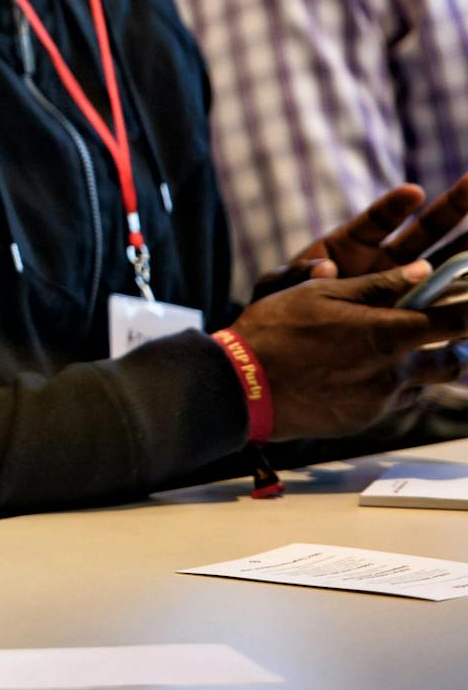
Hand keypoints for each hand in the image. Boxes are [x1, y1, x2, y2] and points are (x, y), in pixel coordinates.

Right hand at [230, 263, 467, 439]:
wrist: (242, 387)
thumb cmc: (276, 331)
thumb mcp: (319, 294)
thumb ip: (376, 285)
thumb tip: (422, 270)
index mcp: (387, 333)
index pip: (454, 322)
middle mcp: (393, 371)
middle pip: (452, 362)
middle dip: (456, 347)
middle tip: (444, 333)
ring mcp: (381, 400)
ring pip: (422, 384)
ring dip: (420, 368)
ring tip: (394, 354)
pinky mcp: (365, 419)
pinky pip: (393, 402)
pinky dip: (388, 387)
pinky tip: (356, 375)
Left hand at [255, 178, 467, 296]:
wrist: (286, 347)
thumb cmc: (276, 308)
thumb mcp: (274, 287)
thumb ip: (292, 275)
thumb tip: (325, 269)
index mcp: (349, 245)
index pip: (378, 220)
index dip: (396, 206)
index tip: (414, 192)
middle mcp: (382, 263)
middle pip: (424, 234)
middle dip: (453, 209)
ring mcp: (399, 288)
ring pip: (441, 264)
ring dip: (467, 249)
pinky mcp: (404, 316)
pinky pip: (435, 307)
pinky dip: (457, 301)